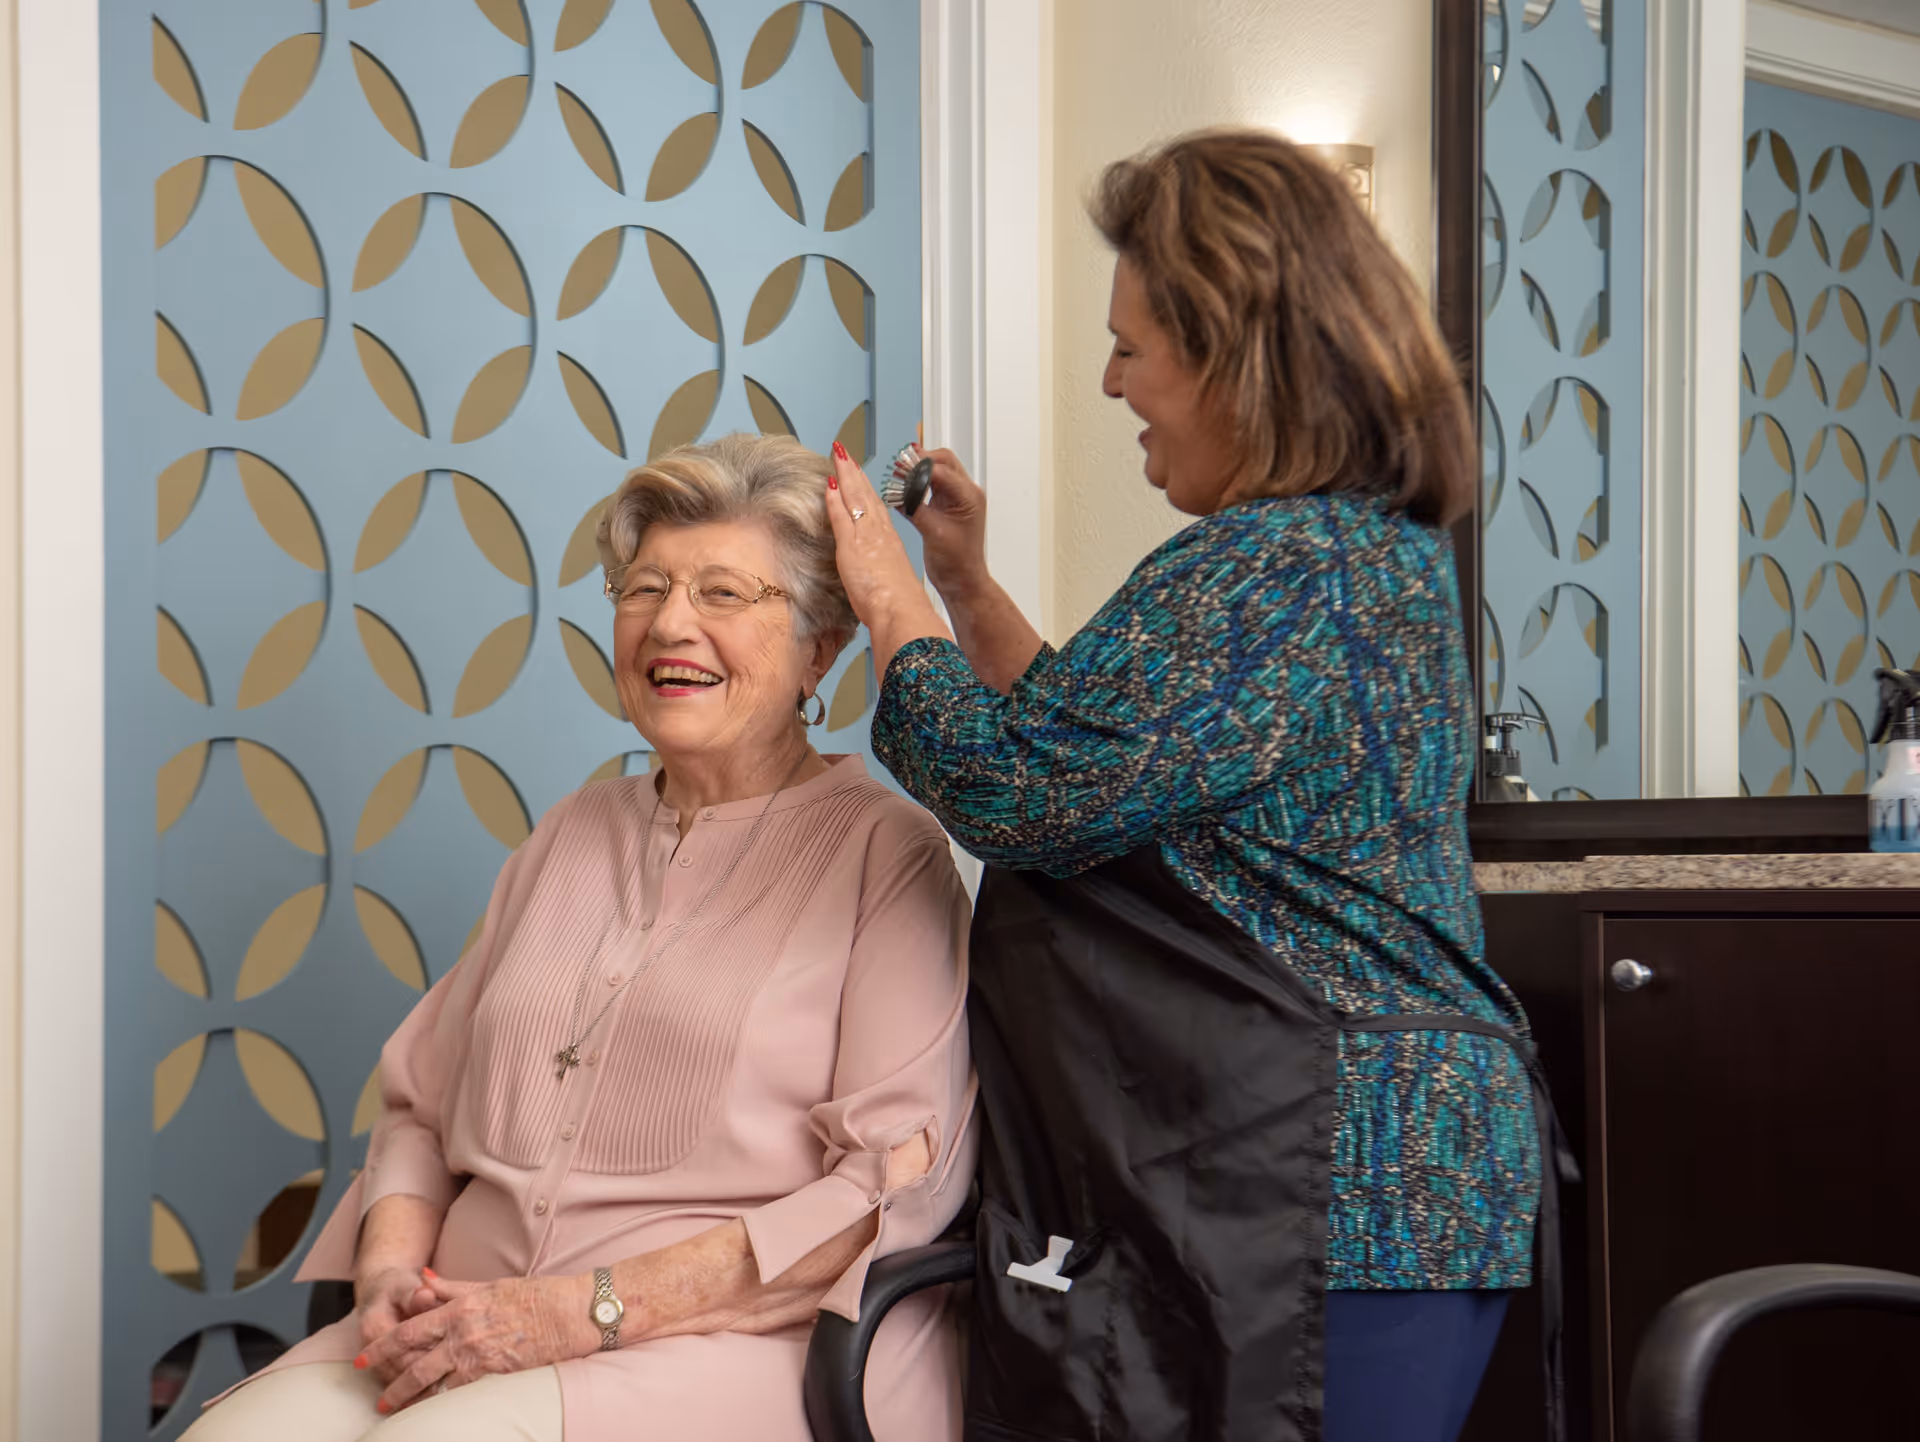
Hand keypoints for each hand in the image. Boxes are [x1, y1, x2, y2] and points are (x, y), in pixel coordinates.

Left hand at [356, 1273, 594, 1413]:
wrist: (572, 1312)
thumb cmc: (536, 1295)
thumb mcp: (490, 1285)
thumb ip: (453, 1287)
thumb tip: (422, 1278)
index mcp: (460, 1309)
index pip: (409, 1331)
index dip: (382, 1347)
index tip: (363, 1358)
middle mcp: (464, 1335)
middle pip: (415, 1364)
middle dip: (392, 1384)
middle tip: (377, 1401)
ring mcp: (480, 1358)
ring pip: (435, 1385)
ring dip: (414, 1401)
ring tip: (399, 1414)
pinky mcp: (496, 1376)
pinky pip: (462, 1396)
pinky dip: (444, 1407)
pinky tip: (434, 1417)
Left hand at [825, 442, 942, 638]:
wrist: (902, 611)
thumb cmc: (898, 605)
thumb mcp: (891, 584)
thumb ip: (881, 574)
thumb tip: (875, 578)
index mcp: (890, 542)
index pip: (876, 508)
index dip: (867, 490)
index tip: (860, 476)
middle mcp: (880, 534)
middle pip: (867, 496)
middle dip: (856, 473)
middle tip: (846, 454)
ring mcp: (867, 536)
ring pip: (856, 497)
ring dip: (846, 474)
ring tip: (838, 455)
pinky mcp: (852, 544)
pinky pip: (842, 514)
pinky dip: (835, 497)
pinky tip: (828, 482)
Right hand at [894, 447, 987, 597]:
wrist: (962, 580)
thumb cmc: (958, 562)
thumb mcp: (933, 533)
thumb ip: (915, 508)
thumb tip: (898, 490)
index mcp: (969, 497)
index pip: (942, 470)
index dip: (919, 466)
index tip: (900, 468)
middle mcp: (965, 493)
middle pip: (943, 460)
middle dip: (920, 460)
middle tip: (899, 465)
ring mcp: (956, 498)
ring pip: (937, 470)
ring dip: (918, 469)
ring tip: (898, 473)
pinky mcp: (945, 505)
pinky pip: (931, 484)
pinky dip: (917, 481)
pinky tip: (903, 486)